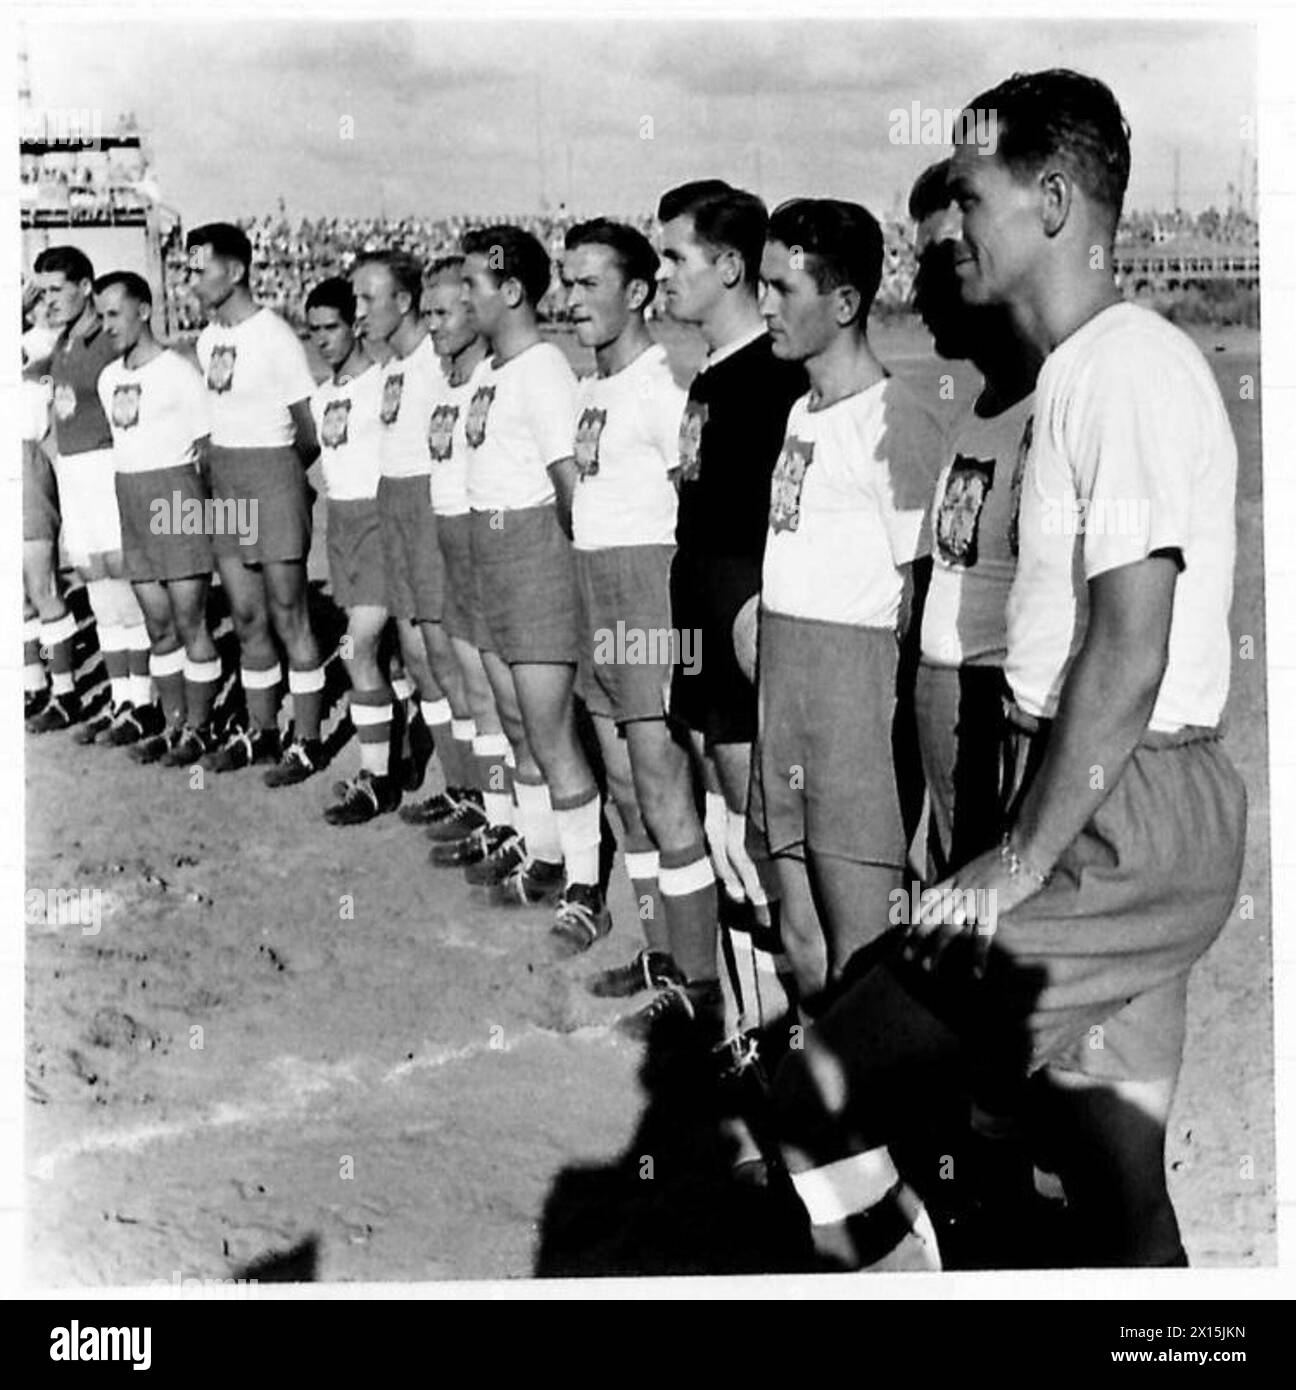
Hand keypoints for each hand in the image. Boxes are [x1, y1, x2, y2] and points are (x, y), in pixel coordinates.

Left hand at [902, 844, 1045, 979]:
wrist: (1022, 850)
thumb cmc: (1007, 857)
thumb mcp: (979, 867)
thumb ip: (969, 880)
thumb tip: (966, 893)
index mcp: (955, 878)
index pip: (927, 899)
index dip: (913, 915)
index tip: (903, 932)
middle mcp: (958, 890)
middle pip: (930, 915)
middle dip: (916, 936)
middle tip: (905, 955)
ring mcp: (973, 900)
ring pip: (948, 927)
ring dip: (936, 948)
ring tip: (926, 966)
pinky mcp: (991, 908)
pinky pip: (982, 936)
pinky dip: (978, 955)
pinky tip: (977, 972)